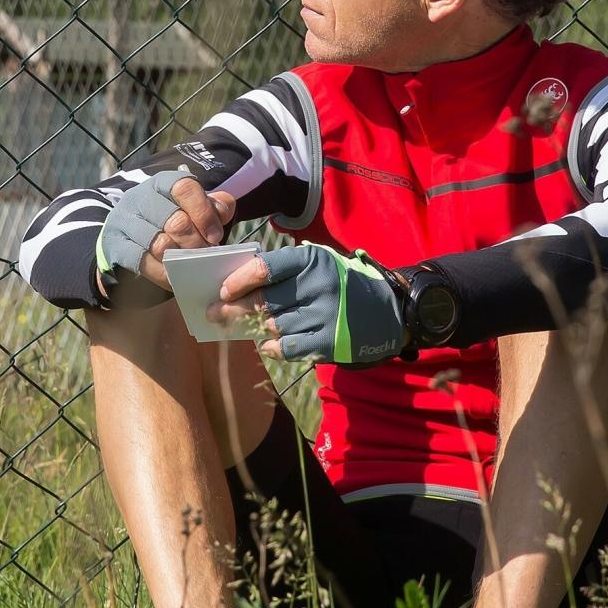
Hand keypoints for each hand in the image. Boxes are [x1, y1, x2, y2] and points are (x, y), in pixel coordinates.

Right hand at [101, 175, 236, 294]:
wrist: (133, 236)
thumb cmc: (174, 217)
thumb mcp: (196, 206)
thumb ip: (215, 206)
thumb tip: (222, 213)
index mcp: (163, 182)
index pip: (184, 188)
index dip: (204, 213)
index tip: (215, 236)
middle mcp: (140, 197)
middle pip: (175, 221)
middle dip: (196, 243)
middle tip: (206, 255)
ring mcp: (124, 221)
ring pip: (159, 243)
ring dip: (181, 259)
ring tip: (192, 265)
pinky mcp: (116, 245)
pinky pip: (142, 262)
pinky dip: (162, 273)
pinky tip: (174, 276)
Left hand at [218, 245, 407, 363]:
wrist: (393, 309)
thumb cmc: (345, 284)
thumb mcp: (320, 265)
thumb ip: (284, 272)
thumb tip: (237, 289)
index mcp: (314, 259)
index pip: (265, 268)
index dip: (239, 281)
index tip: (224, 291)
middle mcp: (320, 285)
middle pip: (263, 301)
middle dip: (233, 309)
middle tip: (215, 315)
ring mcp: (327, 314)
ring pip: (274, 326)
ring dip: (259, 329)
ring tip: (254, 328)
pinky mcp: (331, 340)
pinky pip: (288, 347)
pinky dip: (274, 347)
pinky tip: (270, 344)